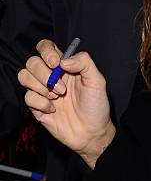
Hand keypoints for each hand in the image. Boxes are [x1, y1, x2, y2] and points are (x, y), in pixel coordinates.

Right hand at [18, 39, 114, 167]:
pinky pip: (27, 97)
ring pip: (24, 76)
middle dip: (43, 73)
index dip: (46, 51)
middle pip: (32, 62)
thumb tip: (63, 60)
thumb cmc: (96, 105)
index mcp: (65, 66)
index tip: (56, 64)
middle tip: (61, 88)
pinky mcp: (37, 107)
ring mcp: (43, 91)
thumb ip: (84, 62)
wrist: (92, 132)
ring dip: (40, 86)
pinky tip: (53, 109)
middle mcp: (51, 76)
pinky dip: (40, 103)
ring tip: (57, 96)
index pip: (46, 48)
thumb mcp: (97, 80)